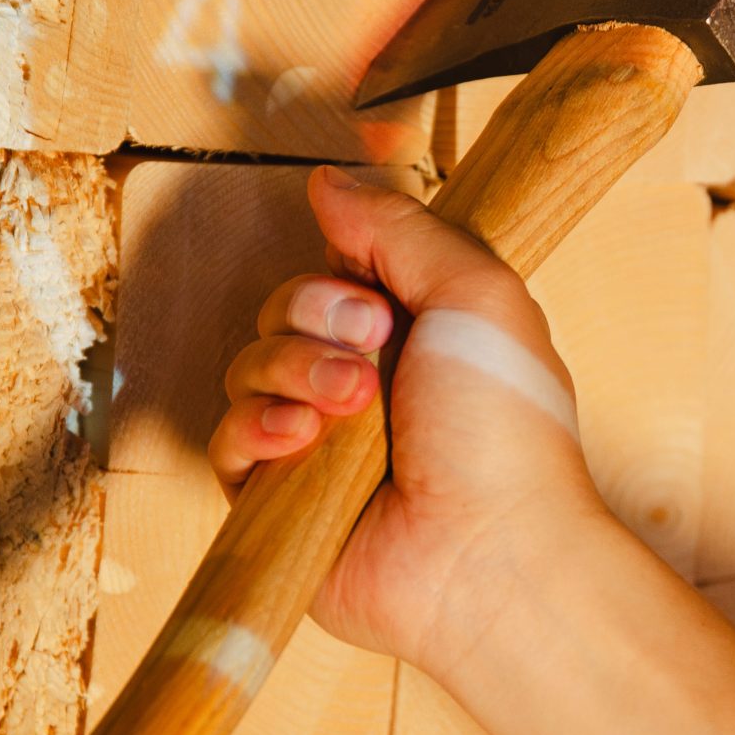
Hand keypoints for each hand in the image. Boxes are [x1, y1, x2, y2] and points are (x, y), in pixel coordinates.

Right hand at [207, 165, 612, 675]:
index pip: (339, 265)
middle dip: (320, 313)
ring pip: (251, 362)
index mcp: (417, 331)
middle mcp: (365, 381)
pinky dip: (259, 426)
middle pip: (287, 304)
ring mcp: (319, 441)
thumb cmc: (505, 431)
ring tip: (351, 405)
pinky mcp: (278, 496)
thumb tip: (327, 182)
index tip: (376, 282)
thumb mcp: (475, 292)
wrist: (488, 552)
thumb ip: (399, 227)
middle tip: (374, 347)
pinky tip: (303, 440)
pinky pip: (228, 435)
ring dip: (294, 368)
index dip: (343, 263)